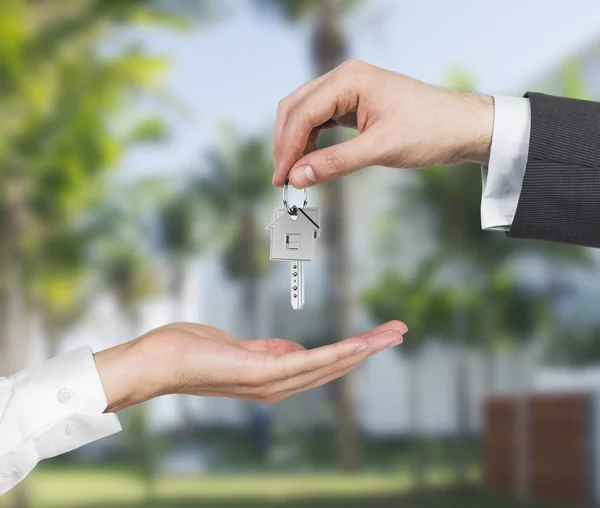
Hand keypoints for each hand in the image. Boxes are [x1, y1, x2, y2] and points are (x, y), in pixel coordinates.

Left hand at [94, 320, 406, 411]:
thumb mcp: (237, 348)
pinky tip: (359, 343)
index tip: (376, 338)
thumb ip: (266, 351)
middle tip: (399, 331)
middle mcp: (277, 385)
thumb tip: (292, 348)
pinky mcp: (263, 373)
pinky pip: (309, 361)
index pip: (322, 364)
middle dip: (368, 349)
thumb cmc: (190, 351)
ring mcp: (272, 381)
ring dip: (362, 349)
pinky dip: (338, 353)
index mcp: (273, 376)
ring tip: (391, 335)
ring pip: (329, 364)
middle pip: (334, 366)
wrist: (157, 361)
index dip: (352, 352)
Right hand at [272, 59, 493, 188]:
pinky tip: (310, 160)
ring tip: (294, 173)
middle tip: (282, 178)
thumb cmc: (429, 130)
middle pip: (296, 108)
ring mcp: (349, 90)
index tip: (281, 178)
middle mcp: (345, 79)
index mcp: (349, 80)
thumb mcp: (379, 149)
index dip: (287, 148)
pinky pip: (322, 120)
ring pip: (305, 113)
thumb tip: (298, 177)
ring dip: (296, 142)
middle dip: (285, 143)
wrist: (462, 126)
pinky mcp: (355, 104)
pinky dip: (311, 140)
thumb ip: (334, 163)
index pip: (302, 113)